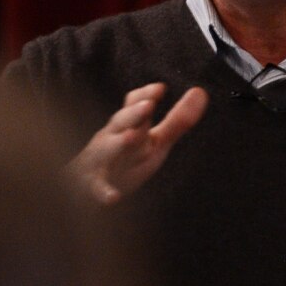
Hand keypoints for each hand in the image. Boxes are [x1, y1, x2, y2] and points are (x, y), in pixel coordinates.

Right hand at [69, 82, 207, 204]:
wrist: (84, 188)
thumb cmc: (126, 159)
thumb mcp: (155, 141)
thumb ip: (178, 120)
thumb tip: (201, 91)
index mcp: (127, 126)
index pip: (133, 105)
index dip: (145, 96)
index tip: (160, 88)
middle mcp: (111, 139)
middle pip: (121, 123)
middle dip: (134, 114)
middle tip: (149, 105)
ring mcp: (99, 162)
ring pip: (105, 151)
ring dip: (118, 144)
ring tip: (131, 137)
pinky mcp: (93, 187)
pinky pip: (96, 189)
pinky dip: (103, 192)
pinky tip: (112, 197)